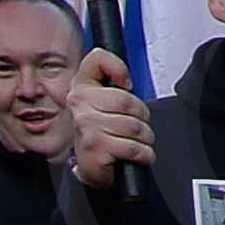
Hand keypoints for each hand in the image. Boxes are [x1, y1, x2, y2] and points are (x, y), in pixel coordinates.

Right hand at [64, 50, 152, 189]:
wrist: (91, 165)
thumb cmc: (103, 130)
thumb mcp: (105, 101)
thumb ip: (114, 82)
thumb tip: (127, 79)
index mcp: (82, 86)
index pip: (98, 58)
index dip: (118, 68)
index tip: (126, 84)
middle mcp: (79, 103)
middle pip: (127, 100)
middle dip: (142, 116)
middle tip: (138, 124)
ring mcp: (86, 126)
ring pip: (134, 126)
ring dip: (145, 137)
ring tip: (137, 141)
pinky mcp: (96, 148)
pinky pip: (134, 147)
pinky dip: (144, 154)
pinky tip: (138, 154)